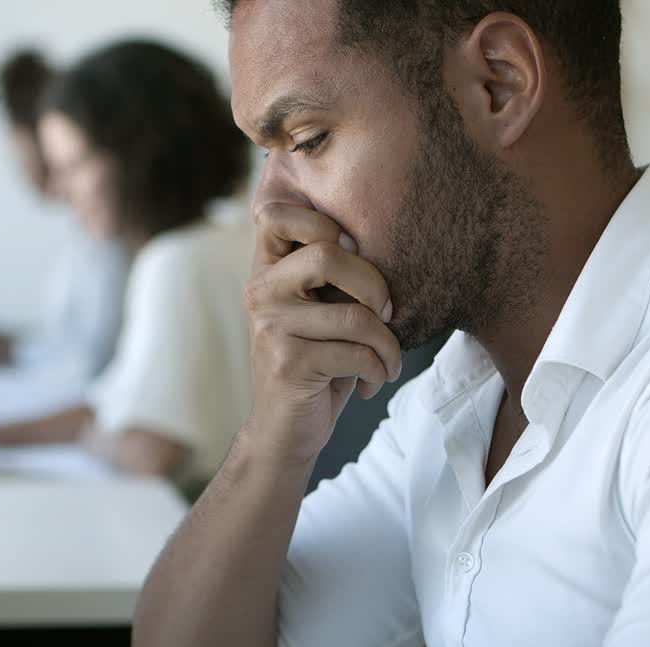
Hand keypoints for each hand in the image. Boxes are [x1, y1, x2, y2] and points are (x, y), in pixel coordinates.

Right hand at [242, 203, 401, 465]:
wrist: (285, 430)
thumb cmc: (316, 361)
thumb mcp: (320, 309)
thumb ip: (333, 273)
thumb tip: (384, 239)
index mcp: (267, 270)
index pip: (276, 214)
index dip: (322, 222)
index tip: (353, 255)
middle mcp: (261, 292)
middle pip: (328, 253)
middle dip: (376, 285)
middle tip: (387, 315)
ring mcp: (271, 327)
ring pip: (355, 315)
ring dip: (388, 345)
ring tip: (388, 361)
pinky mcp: (289, 363)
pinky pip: (358, 354)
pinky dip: (379, 371)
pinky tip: (371, 383)